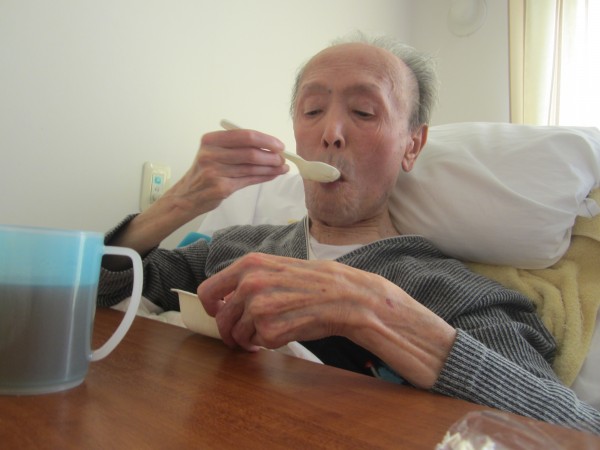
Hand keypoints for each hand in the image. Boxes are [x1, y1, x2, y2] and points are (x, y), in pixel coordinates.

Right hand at [106, 128, 288, 258]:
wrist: (187, 196)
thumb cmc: (204, 172)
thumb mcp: (213, 153)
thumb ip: (236, 147)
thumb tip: (269, 147)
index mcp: (210, 140)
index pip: (244, 135)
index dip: (265, 140)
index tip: (279, 145)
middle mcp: (211, 154)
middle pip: (250, 152)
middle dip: (271, 155)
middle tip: (283, 158)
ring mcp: (215, 172)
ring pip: (252, 167)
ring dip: (271, 167)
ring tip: (282, 167)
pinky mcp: (221, 188)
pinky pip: (249, 180)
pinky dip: (264, 177)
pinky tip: (273, 175)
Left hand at [197, 252, 457, 388]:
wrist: (352, 297)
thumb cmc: (318, 282)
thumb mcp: (280, 269)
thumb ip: (250, 279)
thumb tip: (223, 299)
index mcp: (251, 264)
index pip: (207, 290)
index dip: (209, 308)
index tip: (218, 314)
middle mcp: (251, 283)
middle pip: (221, 319)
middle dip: (231, 331)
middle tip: (245, 336)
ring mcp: (260, 308)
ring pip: (237, 335)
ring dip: (250, 340)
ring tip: (271, 332)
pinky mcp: (272, 330)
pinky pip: (258, 344)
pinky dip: (269, 344)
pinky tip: (287, 333)